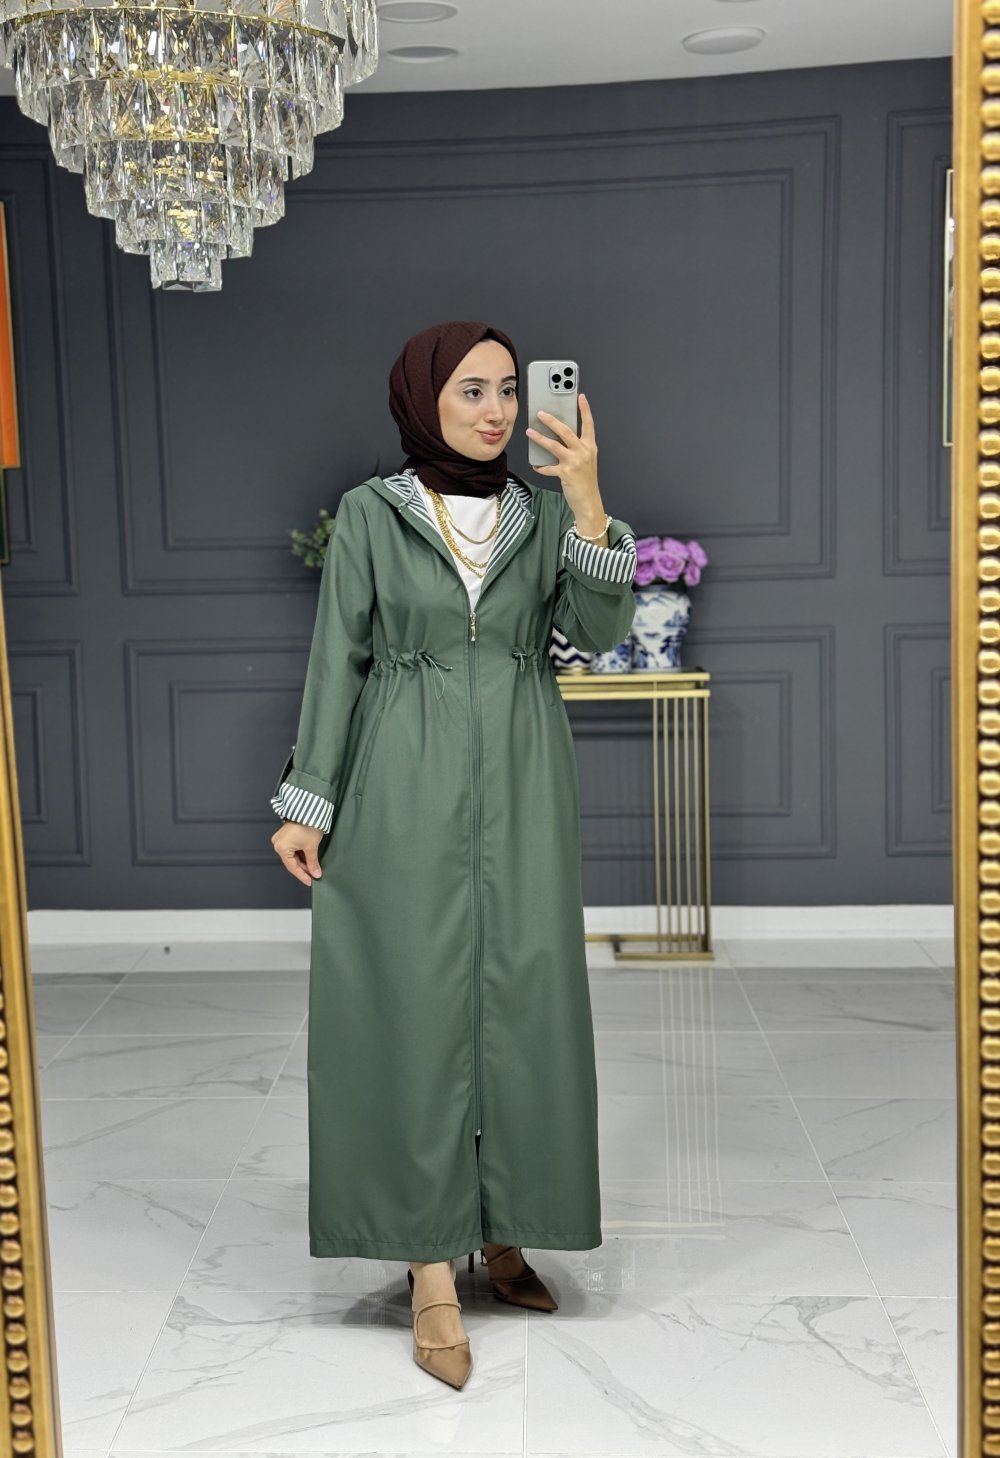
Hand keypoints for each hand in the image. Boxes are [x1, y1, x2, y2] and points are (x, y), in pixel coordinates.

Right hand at [271, 821, 324, 886]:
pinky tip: (309, 859)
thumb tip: (316, 874)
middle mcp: (278, 844)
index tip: (310, 882)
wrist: (309, 810)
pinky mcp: (286, 835)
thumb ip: (313, 862)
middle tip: (314, 875)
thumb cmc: (308, 826)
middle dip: (304, 869)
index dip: (302, 876)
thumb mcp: (311, 847)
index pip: (292, 867)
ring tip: (314, 868)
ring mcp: (281, 839)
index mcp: (281, 848)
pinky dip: (301, 854)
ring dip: (303, 862)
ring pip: (292, 856)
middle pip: (291, 862)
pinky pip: (292, 849)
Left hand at [526, 391, 602, 520]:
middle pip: (566, 431)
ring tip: (529, 432)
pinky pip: (548, 468)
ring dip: (540, 438)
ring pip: (554, 445)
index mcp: (590, 447)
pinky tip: (535, 465)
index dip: (585, 410)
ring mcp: (574, 462)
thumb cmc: (586, 481)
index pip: (588, 424)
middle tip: (540, 413)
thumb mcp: (586, 461)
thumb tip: (558, 438)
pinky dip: (541, 466)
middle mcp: (583, 452)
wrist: (589, 501)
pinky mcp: (566, 473)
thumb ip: (576, 448)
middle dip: (552, 421)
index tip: (581, 397)